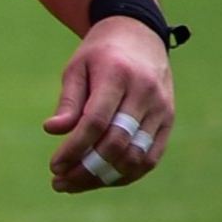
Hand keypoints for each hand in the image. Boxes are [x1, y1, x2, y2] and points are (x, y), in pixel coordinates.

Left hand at [44, 16, 174, 192]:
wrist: (140, 37)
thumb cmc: (100, 55)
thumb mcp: (76, 68)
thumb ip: (68, 101)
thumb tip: (53, 130)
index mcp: (117, 76)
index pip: (96, 122)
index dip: (74, 148)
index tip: (53, 166)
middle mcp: (144, 94)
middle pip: (117, 143)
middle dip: (86, 169)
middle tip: (59, 182)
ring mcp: (161, 109)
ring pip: (136, 156)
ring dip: (105, 178)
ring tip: (75, 185)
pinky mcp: (169, 121)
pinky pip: (150, 157)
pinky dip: (126, 174)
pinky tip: (101, 180)